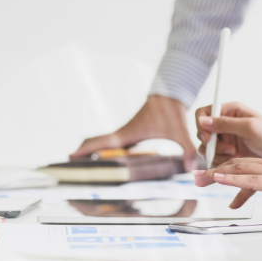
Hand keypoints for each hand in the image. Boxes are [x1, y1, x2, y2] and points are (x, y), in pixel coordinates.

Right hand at [70, 95, 197, 169]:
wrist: (169, 94)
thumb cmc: (170, 111)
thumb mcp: (180, 131)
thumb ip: (187, 149)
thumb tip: (192, 165)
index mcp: (127, 134)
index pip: (100, 142)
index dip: (84, 150)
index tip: (69, 158)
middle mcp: (122, 133)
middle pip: (95, 143)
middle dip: (82, 154)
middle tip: (70, 167)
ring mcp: (125, 133)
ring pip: (102, 143)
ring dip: (91, 152)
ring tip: (83, 167)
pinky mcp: (131, 132)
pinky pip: (111, 143)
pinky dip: (103, 150)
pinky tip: (107, 159)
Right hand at [194, 102, 261, 166]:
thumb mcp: (248, 126)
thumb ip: (225, 123)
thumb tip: (202, 119)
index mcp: (228, 110)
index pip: (203, 113)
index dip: (201, 124)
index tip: (208, 138)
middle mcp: (223, 123)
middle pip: (202, 132)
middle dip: (212, 144)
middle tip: (230, 149)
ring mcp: (223, 138)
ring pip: (205, 146)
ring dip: (217, 153)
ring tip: (235, 153)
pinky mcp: (224, 151)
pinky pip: (212, 157)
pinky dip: (220, 160)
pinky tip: (234, 159)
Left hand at [194, 153, 261, 209]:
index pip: (251, 164)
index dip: (230, 168)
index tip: (213, 173)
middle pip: (241, 163)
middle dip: (216, 170)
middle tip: (197, 176)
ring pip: (242, 168)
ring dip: (217, 173)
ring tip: (199, 178)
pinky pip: (253, 179)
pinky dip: (233, 178)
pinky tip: (219, 178)